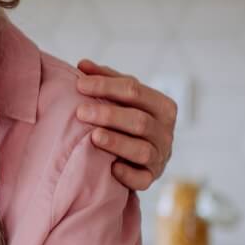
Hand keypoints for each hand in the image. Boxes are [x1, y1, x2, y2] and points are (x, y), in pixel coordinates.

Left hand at [74, 60, 177, 191]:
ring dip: (117, 143)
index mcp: (162, 106)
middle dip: (108, 115)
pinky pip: (142, 179)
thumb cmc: (130, 119)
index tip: (79, 84)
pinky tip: (111, 169)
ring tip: (93, 137)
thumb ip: (106, 80)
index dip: (106, 86)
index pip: (134, 90)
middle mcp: (165, 131)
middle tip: (80, 112)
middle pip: (139, 121)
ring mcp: (160, 156)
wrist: (144, 157)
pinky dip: (128, 175)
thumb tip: (82, 64)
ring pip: (142, 150)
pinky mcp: (151, 178)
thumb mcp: (124, 99)